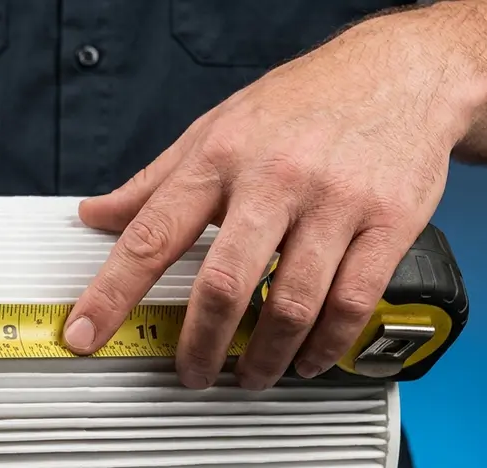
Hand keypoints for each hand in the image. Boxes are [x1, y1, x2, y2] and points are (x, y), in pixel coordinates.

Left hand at [65, 12, 478, 389]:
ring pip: (290, 305)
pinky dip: (324, 346)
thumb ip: (154, 182)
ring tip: (251, 375)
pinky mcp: (388, 222)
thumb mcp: (214, 128)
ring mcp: (334, 202)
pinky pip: (351, 303)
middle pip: (223, 284)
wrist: (402, 73)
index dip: (111, 293)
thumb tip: (95, 214)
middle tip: (191, 374)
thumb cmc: (301, 104)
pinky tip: (307, 358)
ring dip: (265, 358)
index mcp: (218, 158)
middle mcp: (273, 180)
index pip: (150, 235)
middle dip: (200, 346)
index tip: (84, 335)